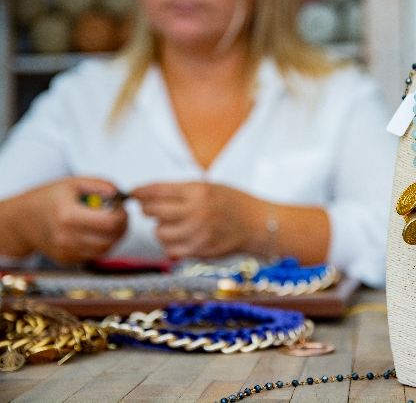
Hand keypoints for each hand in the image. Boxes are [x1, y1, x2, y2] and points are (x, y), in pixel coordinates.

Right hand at [8, 177, 127, 262]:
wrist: (22, 219)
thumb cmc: (47, 199)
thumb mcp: (74, 182)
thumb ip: (100, 185)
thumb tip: (119, 194)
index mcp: (68, 215)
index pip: (109, 223)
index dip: (122, 215)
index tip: (121, 208)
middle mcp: (66, 237)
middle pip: (110, 239)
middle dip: (122, 227)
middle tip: (120, 216)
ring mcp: (66, 251)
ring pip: (105, 250)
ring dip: (114, 237)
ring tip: (108, 223)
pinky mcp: (67, 260)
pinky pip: (94, 255)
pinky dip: (100, 244)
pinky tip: (94, 232)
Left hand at [131, 182, 265, 258]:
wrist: (258, 224)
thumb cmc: (234, 203)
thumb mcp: (209, 187)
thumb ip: (180, 191)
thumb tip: (147, 196)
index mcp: (199, 191)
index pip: (157, 190)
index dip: (140, 192)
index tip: (134, 193)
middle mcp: (197, 212)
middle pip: (153, 212)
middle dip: (149, 209)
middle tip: (154, 208)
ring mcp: (198, 234)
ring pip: (159, 233)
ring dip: (162, 228)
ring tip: (175, 224)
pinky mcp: (200, 251)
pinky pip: (171, 250)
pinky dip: (171, 244)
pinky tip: (182, 237)